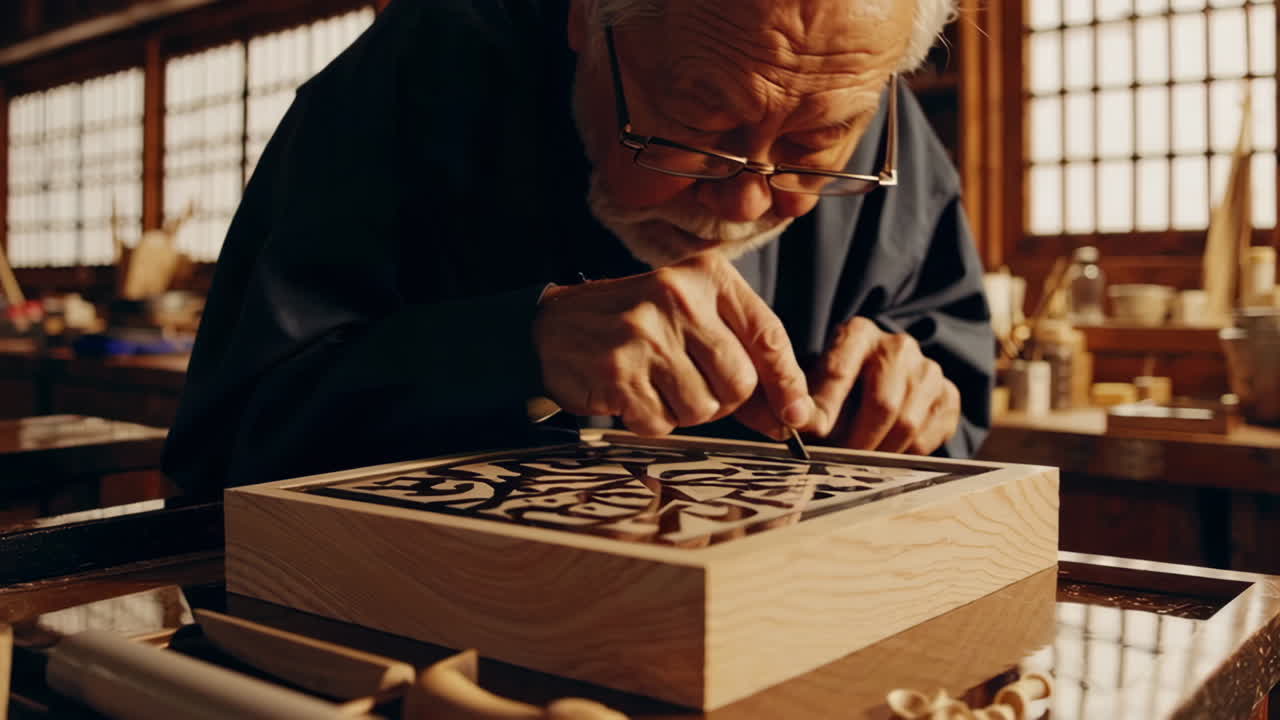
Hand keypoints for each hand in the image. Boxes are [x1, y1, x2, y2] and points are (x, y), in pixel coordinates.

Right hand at [533, 252, 813, 436]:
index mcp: (706, 276)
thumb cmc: (633, 327)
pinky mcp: (618, 370)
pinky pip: (661, 423)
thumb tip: (793, 416)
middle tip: (690, 387)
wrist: (552, 328)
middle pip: (740, 382)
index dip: (787, 383)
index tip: (796, 414)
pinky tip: (631, 393)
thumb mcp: (691, 322)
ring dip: (683, 411)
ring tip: (655, 383)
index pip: (767, 334)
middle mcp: (678, 297)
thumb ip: (742, 362)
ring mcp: (646, 333)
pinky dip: (650, 421)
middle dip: (722, 402)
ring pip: (703, 408)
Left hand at [803, 316, 959, 454]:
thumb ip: (808, 401)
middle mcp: (898, 346)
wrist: (878, 376)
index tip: (811, 435)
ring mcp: (928, 369)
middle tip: (839, 462)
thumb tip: (795, 423)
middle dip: (857, 442)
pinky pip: (928, 438)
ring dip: (880, 453)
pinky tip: (885, 456)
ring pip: (908, 424)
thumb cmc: (837, 384)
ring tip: (859, 463)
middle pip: (883, 404)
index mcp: (858, 333)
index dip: (824, 410)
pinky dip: (905, 456)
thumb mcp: (814, 382)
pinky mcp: (948, 396)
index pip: (839, 372)